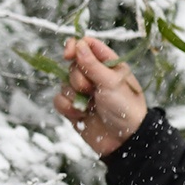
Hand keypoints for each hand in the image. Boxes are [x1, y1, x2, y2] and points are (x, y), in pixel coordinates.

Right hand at [53, 35, 147, 158]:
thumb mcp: (112, 83)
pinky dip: (67, 107)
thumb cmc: (125, 108)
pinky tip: (81, 115)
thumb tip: (78, 44)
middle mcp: (94, 75)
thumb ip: (93, 64)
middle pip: (72, 65)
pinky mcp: (73, 107)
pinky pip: (58, 100)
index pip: (87, 44)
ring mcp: (83, 92)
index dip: (76, 46)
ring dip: (74, 95)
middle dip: (78, 78)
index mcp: (108, 64)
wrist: (124, 140)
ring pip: (63, 83)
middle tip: (92, 90)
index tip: (69, 55)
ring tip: (90, 106)